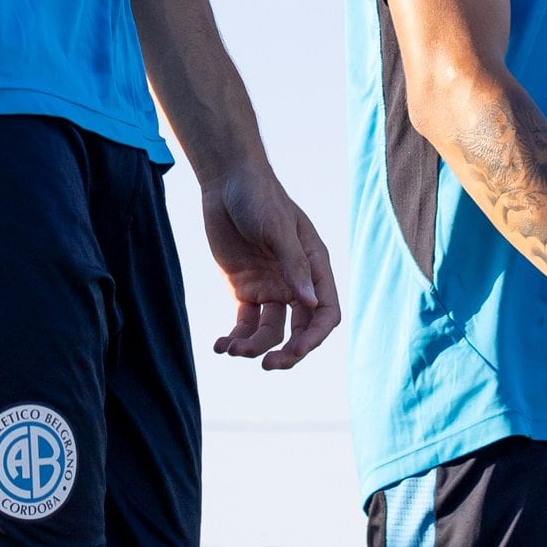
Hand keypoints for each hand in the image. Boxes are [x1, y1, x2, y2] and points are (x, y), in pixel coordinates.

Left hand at [198, 160, 339, 368]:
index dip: (315, 336)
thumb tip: (310, 303)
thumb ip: (293, 264)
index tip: (294, 351)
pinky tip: (220, 346)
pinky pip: (244, 324)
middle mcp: (294, 283)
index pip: (325, 312)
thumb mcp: (277, 227)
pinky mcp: (244, 290)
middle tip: (267, 365)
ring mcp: (269, 288)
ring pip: (270, 332)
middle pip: (301, 330)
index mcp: (314, 267)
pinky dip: (235, 338)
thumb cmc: (259, 196)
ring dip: (255, 347)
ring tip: (231, 350)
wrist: (226, 181)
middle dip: (288, 352)